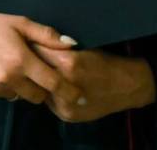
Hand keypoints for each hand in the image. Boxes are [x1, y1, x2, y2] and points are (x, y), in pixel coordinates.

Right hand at [0, 0, 83, 104]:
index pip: (51, 82)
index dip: (67, 89)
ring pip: (22, 96)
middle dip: (45, 88)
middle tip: (44, 73)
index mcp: (21, 60)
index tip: (78, 94)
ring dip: (26, 87)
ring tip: (19, 67)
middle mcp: (9, 79)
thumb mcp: (21, 23)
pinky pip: (6, 95)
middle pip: (38, 96)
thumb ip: (47, 35)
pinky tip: (2, 69)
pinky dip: (10, 87)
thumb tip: (71, 44)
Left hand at [33, 46, 155, 121]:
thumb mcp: (86, 49)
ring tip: (40, 72)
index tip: (28, 40)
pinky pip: (50, 102)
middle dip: (33, 64)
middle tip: (30, 56)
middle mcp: (64, 85)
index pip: (39, 52)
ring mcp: (64, 104)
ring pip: (40, 90)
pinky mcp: (66, 115)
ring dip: (39, 81)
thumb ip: (62, 50)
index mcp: (69, 63)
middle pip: (37, 72)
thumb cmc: (109, 62)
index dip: (33, 46)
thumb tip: (41, 46)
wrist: (128, 86)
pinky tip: (53, 86)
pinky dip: (49, 94)